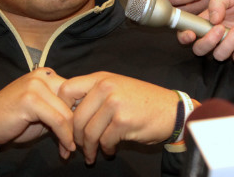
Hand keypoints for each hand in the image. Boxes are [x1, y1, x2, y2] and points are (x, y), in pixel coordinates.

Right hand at [0, 68, 75, 157]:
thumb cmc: (13, 120)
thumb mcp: (43, 112)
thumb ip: (61, 109)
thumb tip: (88, 118)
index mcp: (48, 75)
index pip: (77, 92)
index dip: (82, 114)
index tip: (83, 134)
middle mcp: (44, 76)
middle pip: (75, 102)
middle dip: (78, 126)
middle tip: (78, 145)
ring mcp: (36, 86)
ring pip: (67, 113)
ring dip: (71, 135)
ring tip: (70, 149)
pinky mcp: (30, 99)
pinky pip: (57, 121)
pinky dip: (64, 137)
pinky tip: (64, 148)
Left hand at [58, 72, 178, 163]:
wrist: (172, 110)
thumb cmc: (144, 102)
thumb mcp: (117, 88)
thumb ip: (95, 95)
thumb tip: (69, 113)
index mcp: (102, 78)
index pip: (66, 90)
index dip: (61, 110)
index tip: (66, 125)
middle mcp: (106, 87)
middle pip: (75, 117)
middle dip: (75, 137)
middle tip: (77, 147)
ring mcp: (115, 103)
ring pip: (88, 132)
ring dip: (88, 148)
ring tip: (92, 154)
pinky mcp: (123, 121)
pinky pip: (104, 141)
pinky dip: (106, 149)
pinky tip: (111, 150)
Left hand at [163, 0, 233, 13]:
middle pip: (192, 8)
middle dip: (175, 6)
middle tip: (162, 1)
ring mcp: (213, 5)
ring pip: (192, 14)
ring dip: (178, 11)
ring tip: (167, 2)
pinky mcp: (209, 10)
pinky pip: (194, 15)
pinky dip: (184, 12)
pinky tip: (176, 5)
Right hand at [177, 0, 233, 62]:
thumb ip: (217, 3)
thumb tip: (212, 19)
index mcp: (206, 22)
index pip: (187, 33)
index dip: (184, 37)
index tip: (191, 35)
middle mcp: (214, 36)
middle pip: (199, 50)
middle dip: (208, 42)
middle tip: (220, 28)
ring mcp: (227, 45)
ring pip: (219, 55)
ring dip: (230, 42)